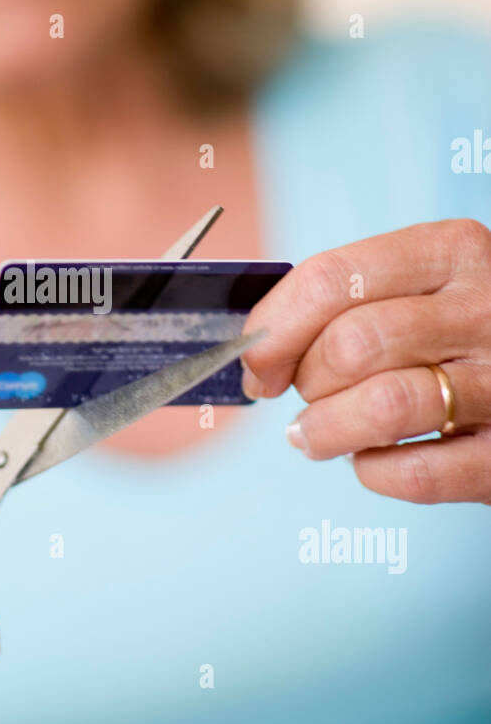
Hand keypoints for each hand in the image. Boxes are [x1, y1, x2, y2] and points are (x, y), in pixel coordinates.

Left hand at [241, 219, 490, 504]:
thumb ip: (350, 298)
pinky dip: (375, 472)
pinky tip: (372, 461)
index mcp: (453, 251)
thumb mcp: (426, 284)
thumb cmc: (465, 330)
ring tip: (316, 437)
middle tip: (304, 397)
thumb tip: (256, 347)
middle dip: (305, 381)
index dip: (273, 329)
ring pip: (385, 406)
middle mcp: (486, 307)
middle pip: (353, 344)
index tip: (256, 363)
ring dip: (328, 431)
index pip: (332, 280)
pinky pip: (420, 472)